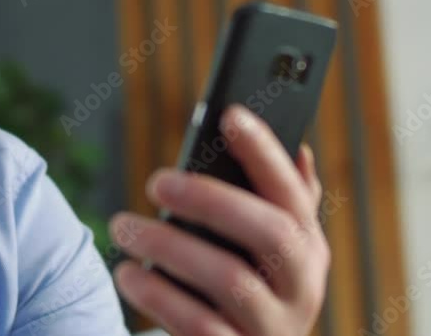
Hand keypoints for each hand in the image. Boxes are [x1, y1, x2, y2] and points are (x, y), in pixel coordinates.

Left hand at [109, 104, 329, 335]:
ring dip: (169, 246)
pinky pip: (197, 325)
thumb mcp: (267, 251)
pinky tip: (128, 274)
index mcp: (307, 248)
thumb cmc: (244, 289)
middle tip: (156, 181)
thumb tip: (298, 149)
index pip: (294, 193)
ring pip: (229, 279)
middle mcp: (301, 288)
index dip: (266, 153)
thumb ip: (279, 203)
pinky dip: (158, 295)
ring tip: (122, 227)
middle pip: (269, 233)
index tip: (229, 115)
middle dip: (211, 198)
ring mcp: (272, 328)